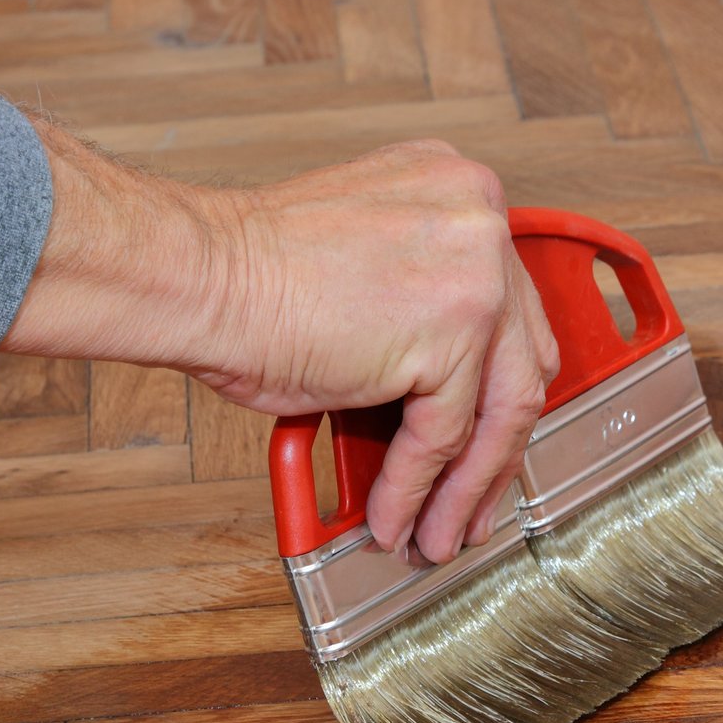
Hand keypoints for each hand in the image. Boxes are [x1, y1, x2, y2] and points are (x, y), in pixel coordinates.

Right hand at [2, 119, 558, 565]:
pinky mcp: (450, 337)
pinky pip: (444, 436)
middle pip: (520, 361)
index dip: (500, 386)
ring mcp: (475, 278)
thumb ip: (422, 307)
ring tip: (438, 531)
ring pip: (496, 409)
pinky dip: (417, 487)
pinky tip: (396, 517)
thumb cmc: (253, 272)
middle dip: (496, 448)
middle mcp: (482, 223)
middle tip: (472, 499)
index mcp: (463, 192)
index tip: (488, 436)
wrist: (202, 277)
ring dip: (465, 485)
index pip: (512, 309)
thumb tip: (440, 395)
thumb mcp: (369, 267)